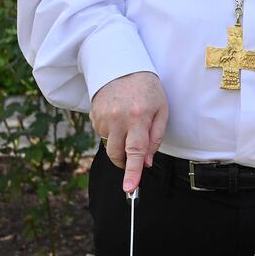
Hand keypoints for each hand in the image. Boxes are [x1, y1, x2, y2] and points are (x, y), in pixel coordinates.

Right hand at [90, 71, 168, 192]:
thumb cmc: (147, 90)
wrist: (122, 66)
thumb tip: (146, 162)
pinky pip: (102, 134)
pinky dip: (111, 132)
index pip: (135, 150)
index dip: (132, 172)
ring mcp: (103, 117)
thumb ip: (155, 138)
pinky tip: (118, 116)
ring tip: (128, 123)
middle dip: (125, 162)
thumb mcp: (161, 110)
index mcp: (138, 117)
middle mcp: (118, 118)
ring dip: (119, 143)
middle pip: (117, 154)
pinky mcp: (93, 115)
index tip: (129, 189)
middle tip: (133, 155)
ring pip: (109, 145)